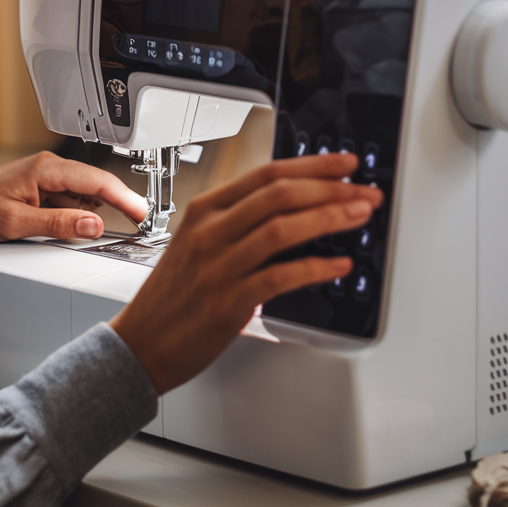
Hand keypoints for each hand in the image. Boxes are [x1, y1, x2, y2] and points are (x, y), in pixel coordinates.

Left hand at [0, 150, 146, 255]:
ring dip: (95, 211)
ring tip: (101, 226)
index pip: (96, 180)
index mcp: (45, 168)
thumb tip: (93, 225)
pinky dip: (78, 214)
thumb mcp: (16, 223)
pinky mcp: (43, 190)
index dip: (124, 197)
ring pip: (84, 195)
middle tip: (139, 223)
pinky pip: (71, 201)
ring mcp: (47, 178)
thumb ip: (58, 225)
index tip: (142, 213)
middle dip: (117, 203)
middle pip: (95, 185)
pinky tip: (73, 227)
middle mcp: (49, 168)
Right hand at [110, 153, 382, 394]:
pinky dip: (316, 267)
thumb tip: (294, 209)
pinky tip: (340, 265)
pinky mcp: (229, 301)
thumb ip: (236, 223)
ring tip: (359, 217)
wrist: (142, 341)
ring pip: (283, 228)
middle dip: (331, 189)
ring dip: (330, 218)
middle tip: (365, 192)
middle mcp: (209, 231)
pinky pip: (282, 276)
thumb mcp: (196, 243)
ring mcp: (218, 264)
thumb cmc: (173, 296)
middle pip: (279, 194)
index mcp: (204, 210)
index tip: (344, 164)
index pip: (266, 174)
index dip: (312, 165)